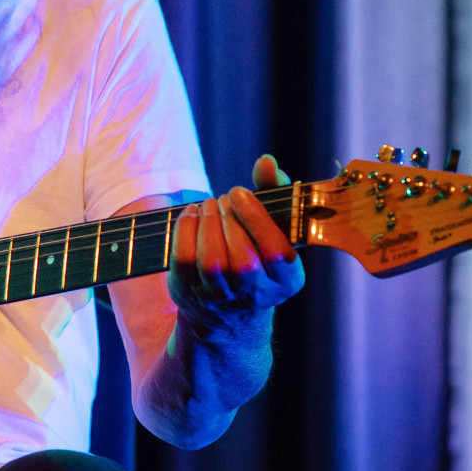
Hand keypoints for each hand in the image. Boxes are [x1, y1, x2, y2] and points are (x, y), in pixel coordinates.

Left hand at [167, 155, 303, 328]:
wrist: (228, 309)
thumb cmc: (255, 251)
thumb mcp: (272, 225)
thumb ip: (274, 191)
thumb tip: (266, 161)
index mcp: (287, 280)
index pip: (276, 253)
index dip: (256, 218)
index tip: (240, 192)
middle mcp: (256, 295)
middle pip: (242, 259)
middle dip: (229, 219)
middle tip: (225, 199)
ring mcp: (221, 298)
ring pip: (212, 262)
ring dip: (207, 224)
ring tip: (210, 205)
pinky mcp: (190, 292)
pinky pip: (184, 259)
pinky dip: (185, 230)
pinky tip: (192, 213)